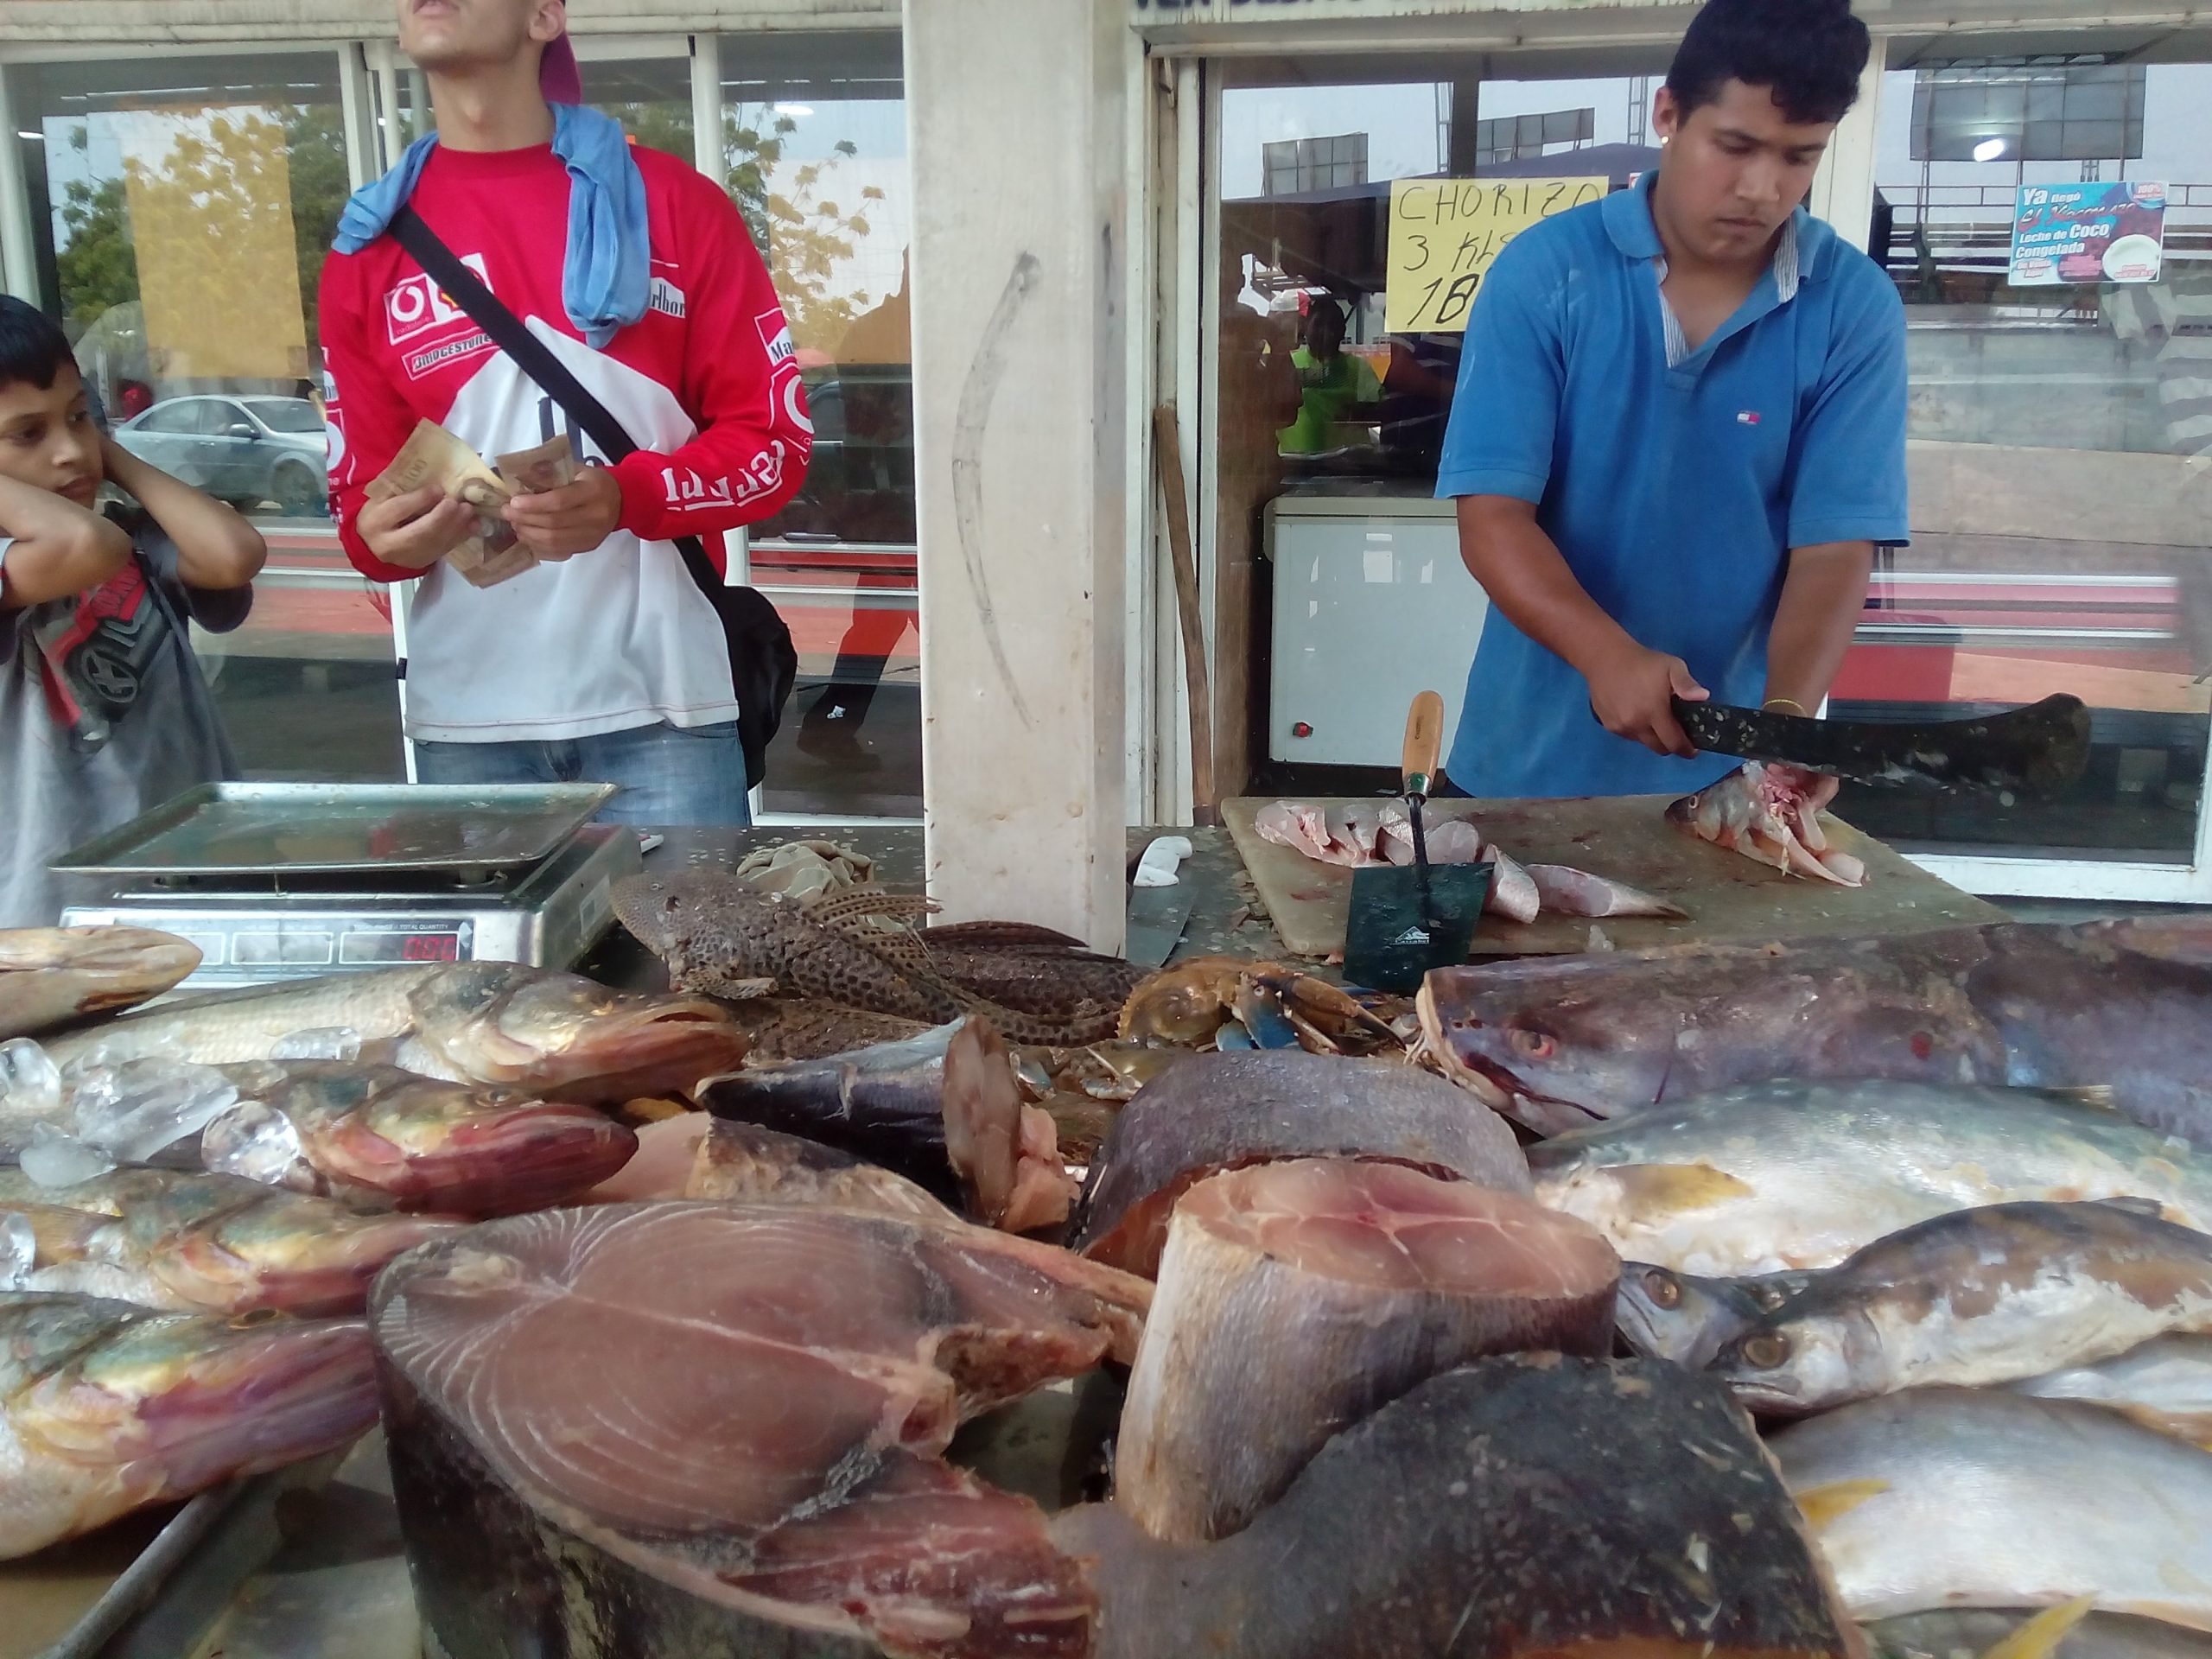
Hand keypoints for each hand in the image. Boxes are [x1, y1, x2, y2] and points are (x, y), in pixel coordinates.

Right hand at [359, 484, 476, 570]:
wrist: (374, 545)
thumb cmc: (381, 514)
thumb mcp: (381, 499)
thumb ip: (400, 489)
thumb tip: (430, 475)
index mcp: (375, 521)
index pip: (398, 510)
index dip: (420, 499)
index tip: (438, 489)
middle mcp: (389, 544)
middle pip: (419, 533)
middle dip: (441, 518)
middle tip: (457, 503)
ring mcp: (407, 557)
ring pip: (434, 544)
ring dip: (456, 527)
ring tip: (468, 511)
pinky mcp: (423, 562)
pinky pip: (444, 550)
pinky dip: (460, 536)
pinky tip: (473, 525)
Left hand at [502, 465, 622, 559]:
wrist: (622, 500)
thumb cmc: (594, 482)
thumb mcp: (576, 469)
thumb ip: (549, 472)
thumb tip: (519, 478)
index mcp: (593, 491)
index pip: (558, 501)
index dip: (533, 504)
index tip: (514, 502)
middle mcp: (595, 516)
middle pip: (553, 524)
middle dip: (525, 519)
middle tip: (508, 512)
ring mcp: (592, 535)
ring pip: (554, 541)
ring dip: (529, 534)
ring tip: (515, 524)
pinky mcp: (587, 547)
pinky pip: (558, 552)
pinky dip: (538, 545)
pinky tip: (528, 536)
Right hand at [1583, 641, 1707, 757]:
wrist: (1605, 658)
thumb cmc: (1643, 662)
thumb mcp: (1672, 666)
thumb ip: (1687, 684)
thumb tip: (1703, 697)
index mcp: (1654, 712)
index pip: (1674, 743)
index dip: (1687, 749)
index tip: (1693, 748)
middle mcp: (1636, 725)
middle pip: (1660, 748)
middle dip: (1671, 744)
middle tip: (1676, 730)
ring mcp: (1621, 727)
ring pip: (1644, 742)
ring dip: (1653, 736)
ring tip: (1654, 717)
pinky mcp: (1609, 726)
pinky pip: (1630, 736)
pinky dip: (1637, 730)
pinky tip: (1636, 712)